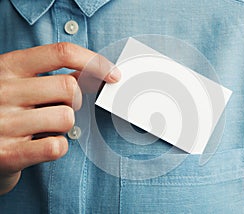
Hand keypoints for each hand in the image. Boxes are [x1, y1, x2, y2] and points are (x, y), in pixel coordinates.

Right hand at [0, 42, 119, 194]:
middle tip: (61, 107)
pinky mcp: (7, 155)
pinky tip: (42, 144)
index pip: (61, 53)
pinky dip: (58, 146)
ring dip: (64, 125)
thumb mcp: (21, 83)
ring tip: (44, 127)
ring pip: (67, 117)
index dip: (94, 61)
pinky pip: (57, 146)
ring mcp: (2, 123)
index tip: (113, 74)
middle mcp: (2, 91)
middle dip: (76, 100)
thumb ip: (54, 75)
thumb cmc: (6, 110)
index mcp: (8, 67)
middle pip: (70, 87)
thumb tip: (92, 69)